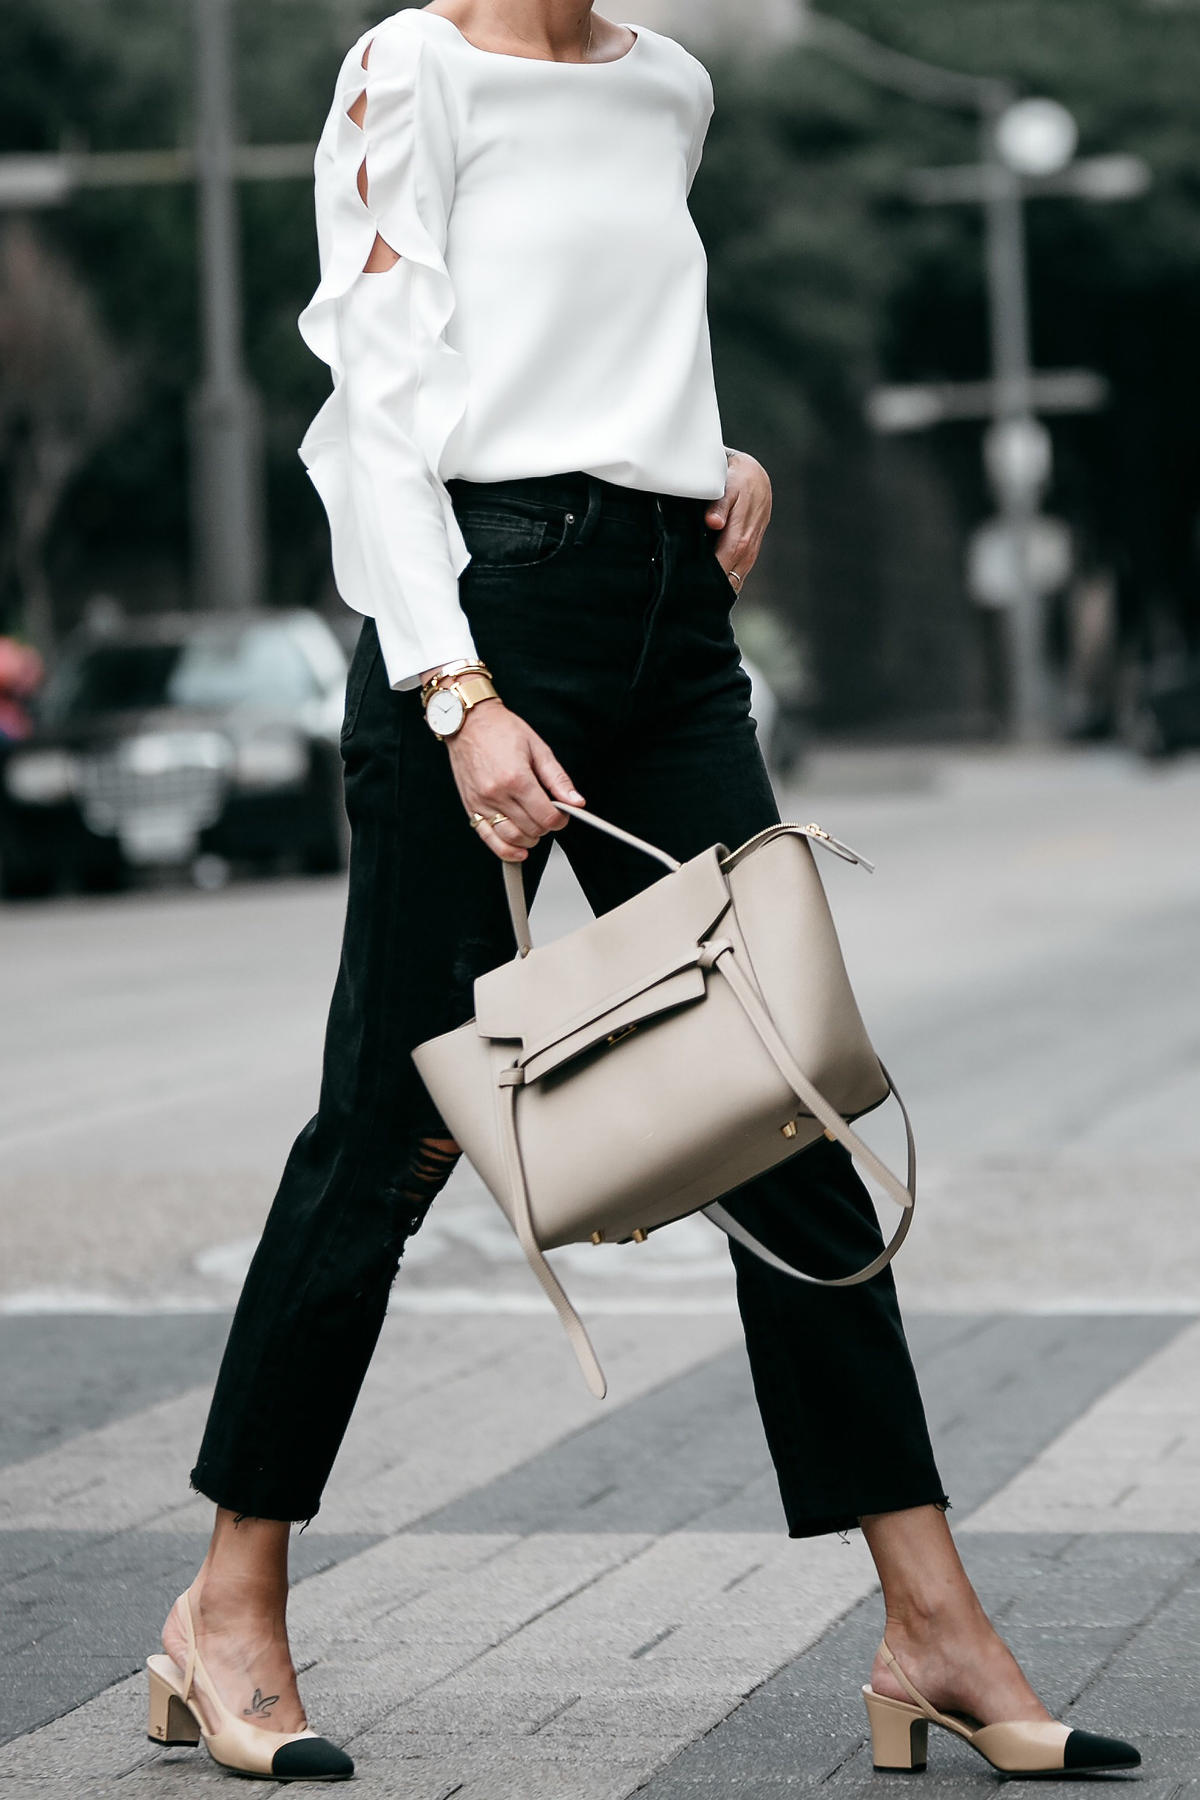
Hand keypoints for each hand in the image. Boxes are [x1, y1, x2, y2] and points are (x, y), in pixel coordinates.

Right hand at [445, 699, 583, 861]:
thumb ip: (558, 779)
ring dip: (529, 840)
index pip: (547, 817)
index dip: (560, 820)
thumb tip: (576, 801)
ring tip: (534, 827)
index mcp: (517, 779)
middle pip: (531, 830)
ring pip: (512, 838)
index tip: (562, 814)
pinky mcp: (471, 808)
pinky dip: (506, 850)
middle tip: (548, 814)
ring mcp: (481, 803)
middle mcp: (497, 794)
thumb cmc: (501, 730)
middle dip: (546, 827)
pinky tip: (518, 851)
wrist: (468, 723)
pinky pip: (488, 839)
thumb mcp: (538, 749)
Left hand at [705, 449, 771, 592]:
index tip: (696, 585)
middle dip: (715, 588)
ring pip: (738, 574)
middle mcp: (750, 542)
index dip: (713, 573)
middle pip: (733, 572)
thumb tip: (713, 523)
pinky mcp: (751, 549)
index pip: (727, 558)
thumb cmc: (735, 478)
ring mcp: (752, 547)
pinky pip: (740, 569)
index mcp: (743, 529)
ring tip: (702, 601)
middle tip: (693, 600)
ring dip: (722, 588)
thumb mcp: (727, 485)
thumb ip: (718, 504)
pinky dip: (728, 581)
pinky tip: (715, 589)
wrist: (753, 474)